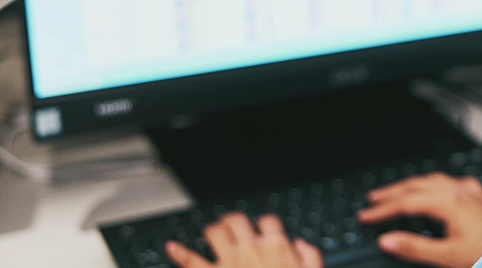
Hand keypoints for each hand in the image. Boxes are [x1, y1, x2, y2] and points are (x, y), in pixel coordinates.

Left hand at [165, 212, 321, 267]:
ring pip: (214, 232)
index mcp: (276, 246)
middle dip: (234, 222)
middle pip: (237, 220)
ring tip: (212, 234)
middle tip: (232, 227)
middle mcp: (251, 248)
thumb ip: (309, 256)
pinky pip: (191, 260)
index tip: (263, 231)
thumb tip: (299, 244)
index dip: (265, 224)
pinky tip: (171, 247)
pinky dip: (179, 252)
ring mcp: (228, 261)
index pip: (268, 221)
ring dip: (213, 231)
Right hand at [358, 173, 481, 267]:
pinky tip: (430, 191)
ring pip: (433, 180)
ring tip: (394, 193)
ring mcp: (470, 190)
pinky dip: (431, 185)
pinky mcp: (478, 194)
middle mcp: (460, 190)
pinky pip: (449, 182)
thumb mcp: (446, 256)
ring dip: (411, 185)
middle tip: (372, 200)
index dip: (383, 208)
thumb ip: (414, 247)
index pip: (406, 201)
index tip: (365, 215)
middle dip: (392, 191)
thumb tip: (386, 240)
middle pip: (417, 184)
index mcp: (450, 202)